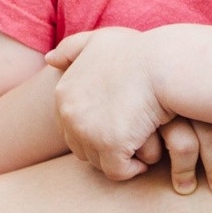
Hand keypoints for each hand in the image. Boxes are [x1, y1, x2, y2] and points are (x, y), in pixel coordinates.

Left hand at [44, 29, 211, 192]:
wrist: (162, 64)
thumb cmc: (137, 51)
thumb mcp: (99, 40)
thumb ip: (71, 48)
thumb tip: (49, 59)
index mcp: (63, 92)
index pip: (69, 126)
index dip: (93, 129)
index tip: (116, 124)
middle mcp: (69, 114)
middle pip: (80, 147)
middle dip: (102, 147)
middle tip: (127, 141)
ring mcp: (87, 132)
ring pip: (97, 161)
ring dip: (116, 159)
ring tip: (137, 149)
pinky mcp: (110, 147)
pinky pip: (116, 172)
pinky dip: (130, 170)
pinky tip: (144, 161)